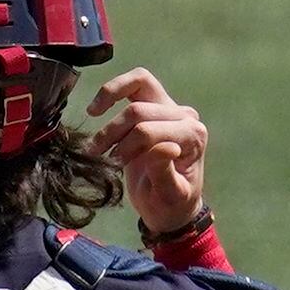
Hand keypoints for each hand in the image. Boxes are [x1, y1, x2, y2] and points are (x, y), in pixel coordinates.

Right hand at [83, 69, 208, 236]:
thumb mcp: (168, 197)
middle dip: (114, 132)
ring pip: (138, 86)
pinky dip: (113, 90)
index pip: (150, 130)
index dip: (127, 146)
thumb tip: (168, 147)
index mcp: (193, 137)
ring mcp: (172, 107)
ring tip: (98, 141)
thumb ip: (165, 173)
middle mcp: (186, 116)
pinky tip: (96, 110)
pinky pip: (137, 82)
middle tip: (99, 155)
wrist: (169, 206)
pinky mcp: (157, 103)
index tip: (113, 164)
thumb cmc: (170, 205)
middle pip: (140, 110)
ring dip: (111, 112)